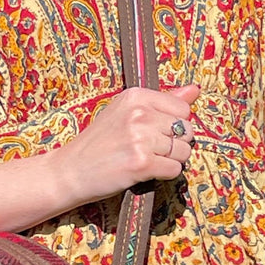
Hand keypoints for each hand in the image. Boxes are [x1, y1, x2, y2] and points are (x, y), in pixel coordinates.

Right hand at [60, 84, 199, 203]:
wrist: (70, 170)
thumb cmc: (98, 143)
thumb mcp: (125, 112)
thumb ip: (162, 101)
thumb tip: (195, 90)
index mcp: (136, 96)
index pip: (182, 108)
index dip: (173, 124)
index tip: (153, 132)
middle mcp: (139, 114)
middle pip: (186, 130)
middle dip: (174, 144)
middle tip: (149, 149)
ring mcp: (140, 138)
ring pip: (183, 151)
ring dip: (170, 161)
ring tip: (147, 160)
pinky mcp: (141, 163)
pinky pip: (175, 170)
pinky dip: (164, 175)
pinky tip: (145, 171)